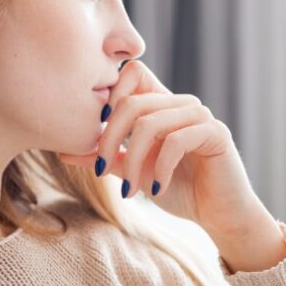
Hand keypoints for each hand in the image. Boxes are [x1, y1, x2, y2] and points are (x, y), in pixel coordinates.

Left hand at [57, 59, 264, 238]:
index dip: (110, 94)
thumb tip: (65, 151)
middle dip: (109, 138)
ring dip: (133, 161)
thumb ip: (107, 157)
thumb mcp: (134, 172)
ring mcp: (200, 116)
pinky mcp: (216, 134)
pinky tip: (156, 189)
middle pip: (132, 101)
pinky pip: (176, 141)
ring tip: (129, 190)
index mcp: (163, 104)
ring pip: (150, 122)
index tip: (97, 131)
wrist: (219, 214)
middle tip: (99, 169)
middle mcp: (182, 103)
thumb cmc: (179, 189)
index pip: (133, 72)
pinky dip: (159, 167)